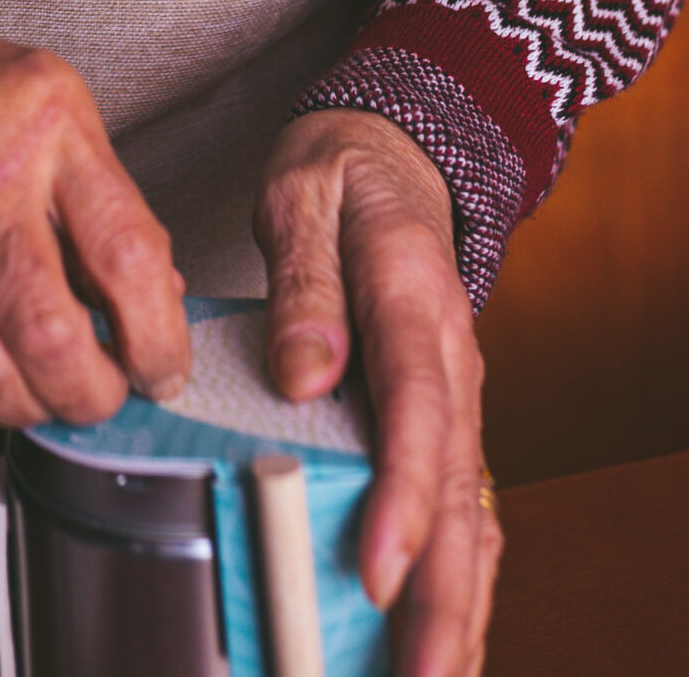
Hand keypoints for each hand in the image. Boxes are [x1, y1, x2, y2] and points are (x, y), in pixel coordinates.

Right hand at [0, 0, 190, 426]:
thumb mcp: (52, 104)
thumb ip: (102, 203)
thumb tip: (155, 308)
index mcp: (48, 119)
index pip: (129, 256)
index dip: (158, 340)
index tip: (161, 370)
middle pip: (49, 334)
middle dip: (89, 396)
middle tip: (96, 394)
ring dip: (20, 407)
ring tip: (33, 389)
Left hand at [256, 110, 500, 676]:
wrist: (394, 152)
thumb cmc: (338, 175)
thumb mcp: (301, 197)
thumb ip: (303, 283)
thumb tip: (302, 373)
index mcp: (415, 298)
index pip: (416, 410)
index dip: (403, 496)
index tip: (378, 568)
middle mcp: (452, 359)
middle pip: (460, 488)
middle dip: (444, 592)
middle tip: (421, 673)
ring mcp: (456, 394)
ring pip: (473, 511)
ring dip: (458, 602)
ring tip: (431, 676)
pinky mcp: (443, 417)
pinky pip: (463, 506)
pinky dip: (458, 575)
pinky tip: (436, 633)